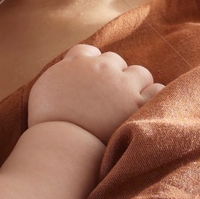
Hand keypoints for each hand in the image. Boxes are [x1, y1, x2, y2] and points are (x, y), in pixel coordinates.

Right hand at [28, 44, 162, 143]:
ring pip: (139, 73)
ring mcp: (121, 85)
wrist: (62, 146)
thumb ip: (58, 76)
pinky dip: (153, 97)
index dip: (90, 65)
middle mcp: (100, 68)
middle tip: (108, 99)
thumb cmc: (47, 125)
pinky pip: (156, 91)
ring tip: (128, 105)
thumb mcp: (42, 92)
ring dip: (135, 85)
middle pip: (114, 61)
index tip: (89, 81)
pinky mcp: (136, 104)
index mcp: (75, 64)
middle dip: (113, 76)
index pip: (87, 52)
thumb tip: (68, 72)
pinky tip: (145, 108)